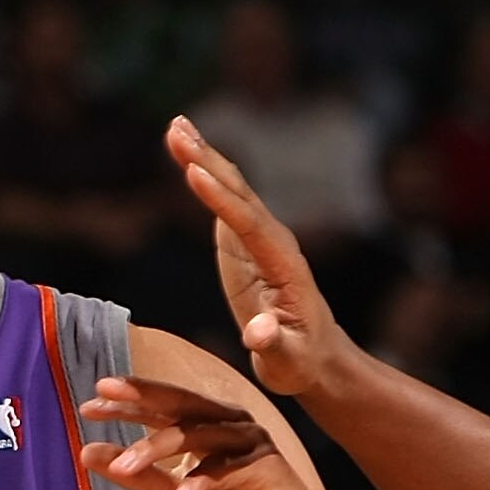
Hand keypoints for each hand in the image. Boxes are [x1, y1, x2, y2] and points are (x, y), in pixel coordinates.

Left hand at [77, 374, 356, 489]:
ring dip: (159, 449)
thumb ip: (138, 476)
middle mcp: (230, 426)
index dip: (127, 403)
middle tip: (104, 395)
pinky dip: (202, 482)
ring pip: (199, 435)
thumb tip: (88, 452)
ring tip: (125, 466)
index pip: (162, 409)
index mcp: (207, 429)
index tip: (89, 404)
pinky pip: (229, 470)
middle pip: (181, 405)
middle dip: (142, 398)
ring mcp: (251, 444)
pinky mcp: (269, 469)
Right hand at [167, 116, 351, 398]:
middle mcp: (274, 241)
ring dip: (203, 157)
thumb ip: (272, 345)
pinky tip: (186, 154)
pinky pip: (224, 200)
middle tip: (176, 131)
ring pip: (232, 189)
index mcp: (284, 265)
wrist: (314, 357)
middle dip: (207, 162)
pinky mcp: (245, 242)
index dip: (221, 200)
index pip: (249, 225)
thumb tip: (258, 333)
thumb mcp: (288, 362)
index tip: (193, 174)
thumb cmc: (301, 362)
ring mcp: (260, 237)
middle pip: (238, 193)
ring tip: (175, 127)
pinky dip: (204, 174)